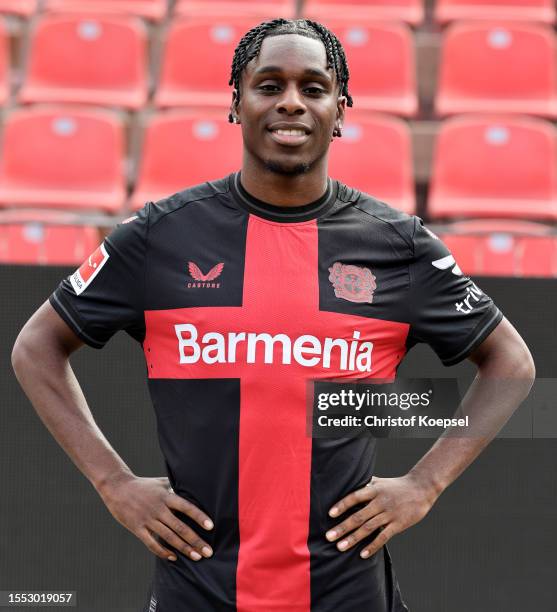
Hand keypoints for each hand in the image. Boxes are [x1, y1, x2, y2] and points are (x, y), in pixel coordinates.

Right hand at [97, 473, 213, 561]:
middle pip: (180, 527)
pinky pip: (151, 543)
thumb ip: (175, 486)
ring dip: (183, 548)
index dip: (199, 516)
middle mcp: (158, 509)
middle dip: (195, 540)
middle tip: (208, 551)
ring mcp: (147, 519)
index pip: (186, 507)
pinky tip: (173, 558)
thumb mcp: (160, 482)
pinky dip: (163, 552)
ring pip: (169, 537)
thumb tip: (192, 486)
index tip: (211, 526)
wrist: (117, 488)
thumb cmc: (142, 485)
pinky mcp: (137, 528)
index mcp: (166, 496)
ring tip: (196, 556)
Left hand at [325, 473, 438, 558]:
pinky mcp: (398, 524)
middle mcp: (380, 502)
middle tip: (328, 536)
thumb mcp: (380, 482)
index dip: (342, 505)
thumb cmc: (397, 485)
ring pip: (368, 528)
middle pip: (358, 516)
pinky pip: (383, 537)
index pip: (354, 497)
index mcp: (374, 490)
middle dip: (342, 527)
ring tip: (340, 547)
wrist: (421, 488)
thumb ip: (366, 484)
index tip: (330, 514)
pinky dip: (372, 546)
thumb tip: (349, 483)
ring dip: (353, 538)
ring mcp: (389, 514)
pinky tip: (362, 554)